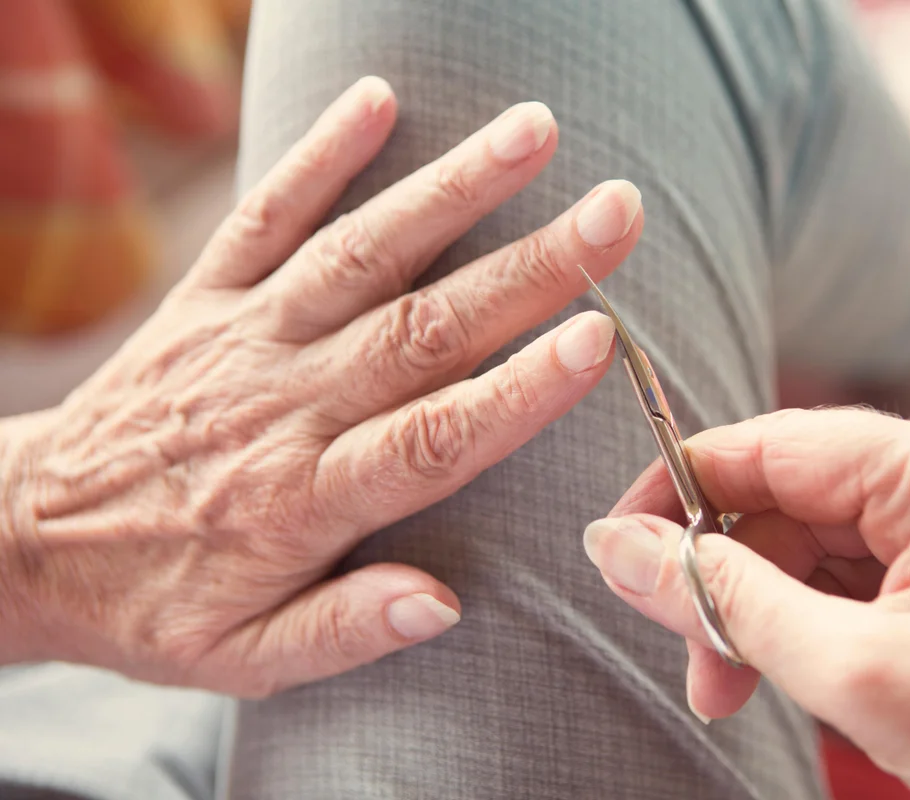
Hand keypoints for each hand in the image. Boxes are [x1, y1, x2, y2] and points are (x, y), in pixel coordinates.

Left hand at [0, 77, 642, 696]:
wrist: (21, 538)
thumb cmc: (153, 600)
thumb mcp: (241, 658)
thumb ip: (347, 630)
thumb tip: (446, 602)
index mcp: (304, 499)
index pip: (433, 439)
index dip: (520, 390)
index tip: (598, 337)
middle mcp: (284, 404)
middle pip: (424, 327)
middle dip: (530, 267)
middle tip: (616, 213)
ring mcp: (245, 337)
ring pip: (362, 253)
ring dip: (452, 189)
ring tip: (535, 133)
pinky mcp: (206, 297)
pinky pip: (266, 215)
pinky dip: (320, 154)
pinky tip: (380, 98)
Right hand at [584, 409, 909, 798]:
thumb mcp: (861, 678)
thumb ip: (728, 600)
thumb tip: (620, 548)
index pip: (781, 445)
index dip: (685, 488)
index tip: (618, 543)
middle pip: (802, 502)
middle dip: (734, 582)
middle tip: (696, 663)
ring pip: (833, 545)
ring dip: (773, 613)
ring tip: (738, 688)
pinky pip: (876, 577)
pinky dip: (824, 626)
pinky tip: (801, 676)